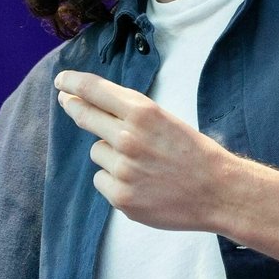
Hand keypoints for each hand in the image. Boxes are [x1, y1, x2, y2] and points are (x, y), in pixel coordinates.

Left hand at [54, 70, 237, 231]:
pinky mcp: (121, 197)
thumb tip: (86, 102)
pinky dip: (115, 181)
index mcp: (142, 112)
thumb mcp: (164, 118)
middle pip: (84, 116)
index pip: (94, 90)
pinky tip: (141, 184)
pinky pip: (102, 180)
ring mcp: (122, 169)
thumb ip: (129, 111)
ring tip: (143, 164)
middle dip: (74, 107)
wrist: (218, 191)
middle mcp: (128, 138)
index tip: (61, 81)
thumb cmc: (192, 152)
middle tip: (67, 102)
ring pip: (97, 152)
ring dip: (110, 154)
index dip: (72, 82)